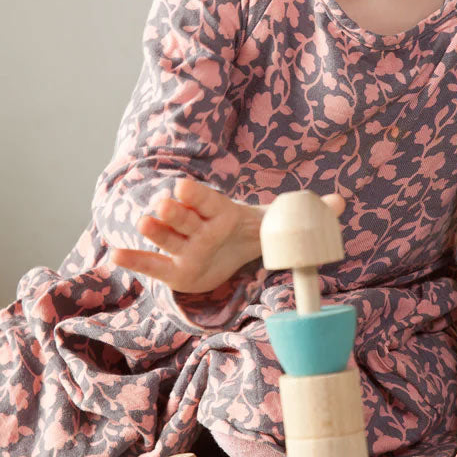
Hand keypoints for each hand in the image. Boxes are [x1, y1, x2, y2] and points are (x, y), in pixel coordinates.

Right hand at [110, 179, 344, 294]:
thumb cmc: (252, 230)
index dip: (197, 195)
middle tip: (164, 205)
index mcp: (222, 211)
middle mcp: (198, 227)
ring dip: (153, 230)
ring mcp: (184, 247)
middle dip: (174, 211)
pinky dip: (135, 260)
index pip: (207, 200)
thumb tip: (341, 203)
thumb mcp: (278, 222)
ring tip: (142, 223)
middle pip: (184, 217)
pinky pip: (153, 265)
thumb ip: (308, 213)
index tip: (185, 186)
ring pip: (166, 237)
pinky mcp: (174, 269)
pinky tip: (115, 256)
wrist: (231, 246)